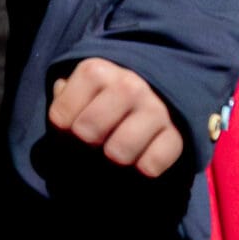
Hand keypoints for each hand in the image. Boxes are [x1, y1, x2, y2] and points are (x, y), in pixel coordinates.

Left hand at [49, 58, 182, 176]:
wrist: (154, 91)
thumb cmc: (104, 95)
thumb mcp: (79, 87)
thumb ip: (63, 97)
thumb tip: (62, 109)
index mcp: (97, 71)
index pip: (61, 117)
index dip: (61, 130)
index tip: (71, 126)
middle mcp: (129, 86)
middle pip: (88, 133)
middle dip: (85, 144)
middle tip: (95, 140)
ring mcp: (156, 109)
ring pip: (118, 153)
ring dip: (113, 157)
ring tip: (115, 148)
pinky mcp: (177, 134)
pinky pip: (152, 166)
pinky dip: (143, 169)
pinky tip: (140, 157)